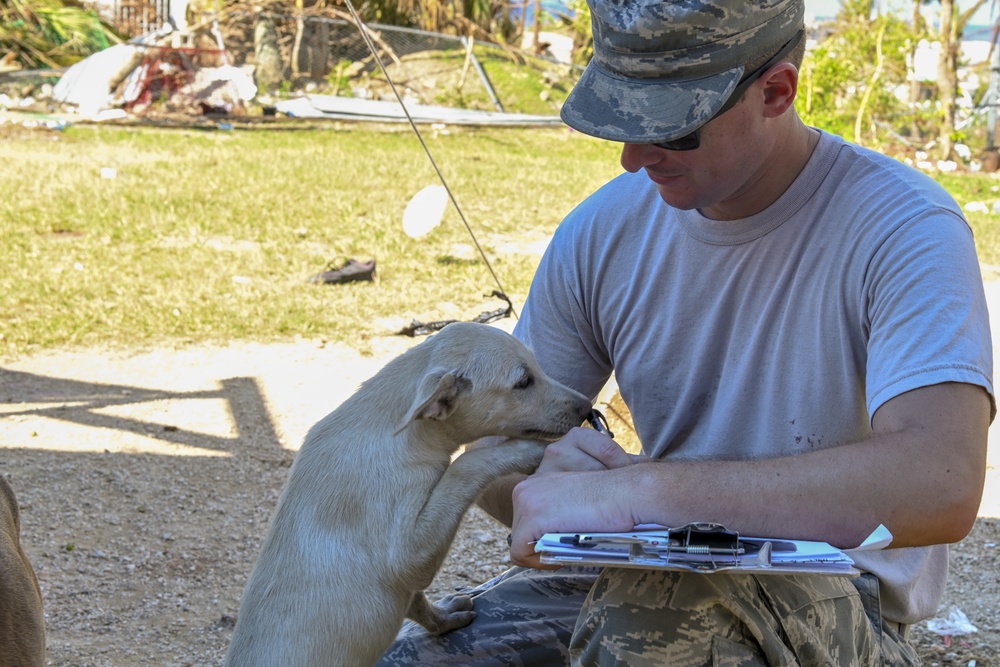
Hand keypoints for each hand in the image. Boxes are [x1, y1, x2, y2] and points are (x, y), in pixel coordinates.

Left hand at [507, 429, 649, 567]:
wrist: (627, 492)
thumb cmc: (610, 503)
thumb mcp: (574, 506)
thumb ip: (557, 516)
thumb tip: (548, 542)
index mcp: (535, 484)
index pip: (524, 523)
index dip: (542, 539)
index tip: (564, 543)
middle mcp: (524, 488)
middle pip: (519, 533)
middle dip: (541, 547)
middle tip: (568, 549)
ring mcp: (526, 501)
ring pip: (519, 544)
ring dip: (542, 554)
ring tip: (568, 550)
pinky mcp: (533, 517)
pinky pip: (520, 553)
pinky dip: (538, 563)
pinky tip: (561, 558)